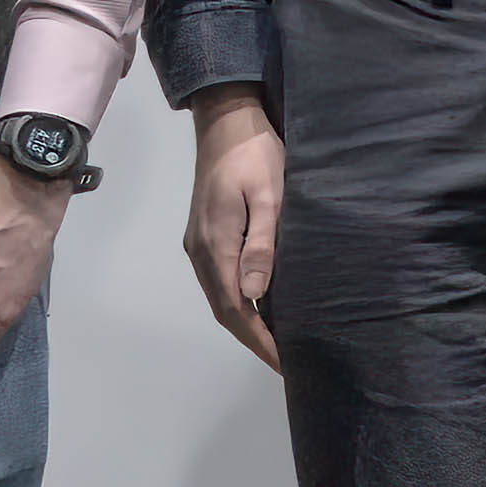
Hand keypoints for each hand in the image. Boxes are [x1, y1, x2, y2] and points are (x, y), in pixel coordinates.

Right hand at [183, 88, 282, 370]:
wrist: (226, 123)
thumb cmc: (256, 156)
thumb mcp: (269, 196)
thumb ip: (262, 244)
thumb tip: (256, 294)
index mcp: (217, 245)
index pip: (237, 308)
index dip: (260, 340)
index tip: (285, 363)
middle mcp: (202, 251)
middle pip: (224, 310)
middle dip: (253, 340)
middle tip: (285, 363)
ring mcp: (200, 244)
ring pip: (221, 297)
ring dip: (246, 323)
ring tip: (277, 341)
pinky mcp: (205, 235)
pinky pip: (221, 281)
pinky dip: (240, 303)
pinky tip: (261, 305)